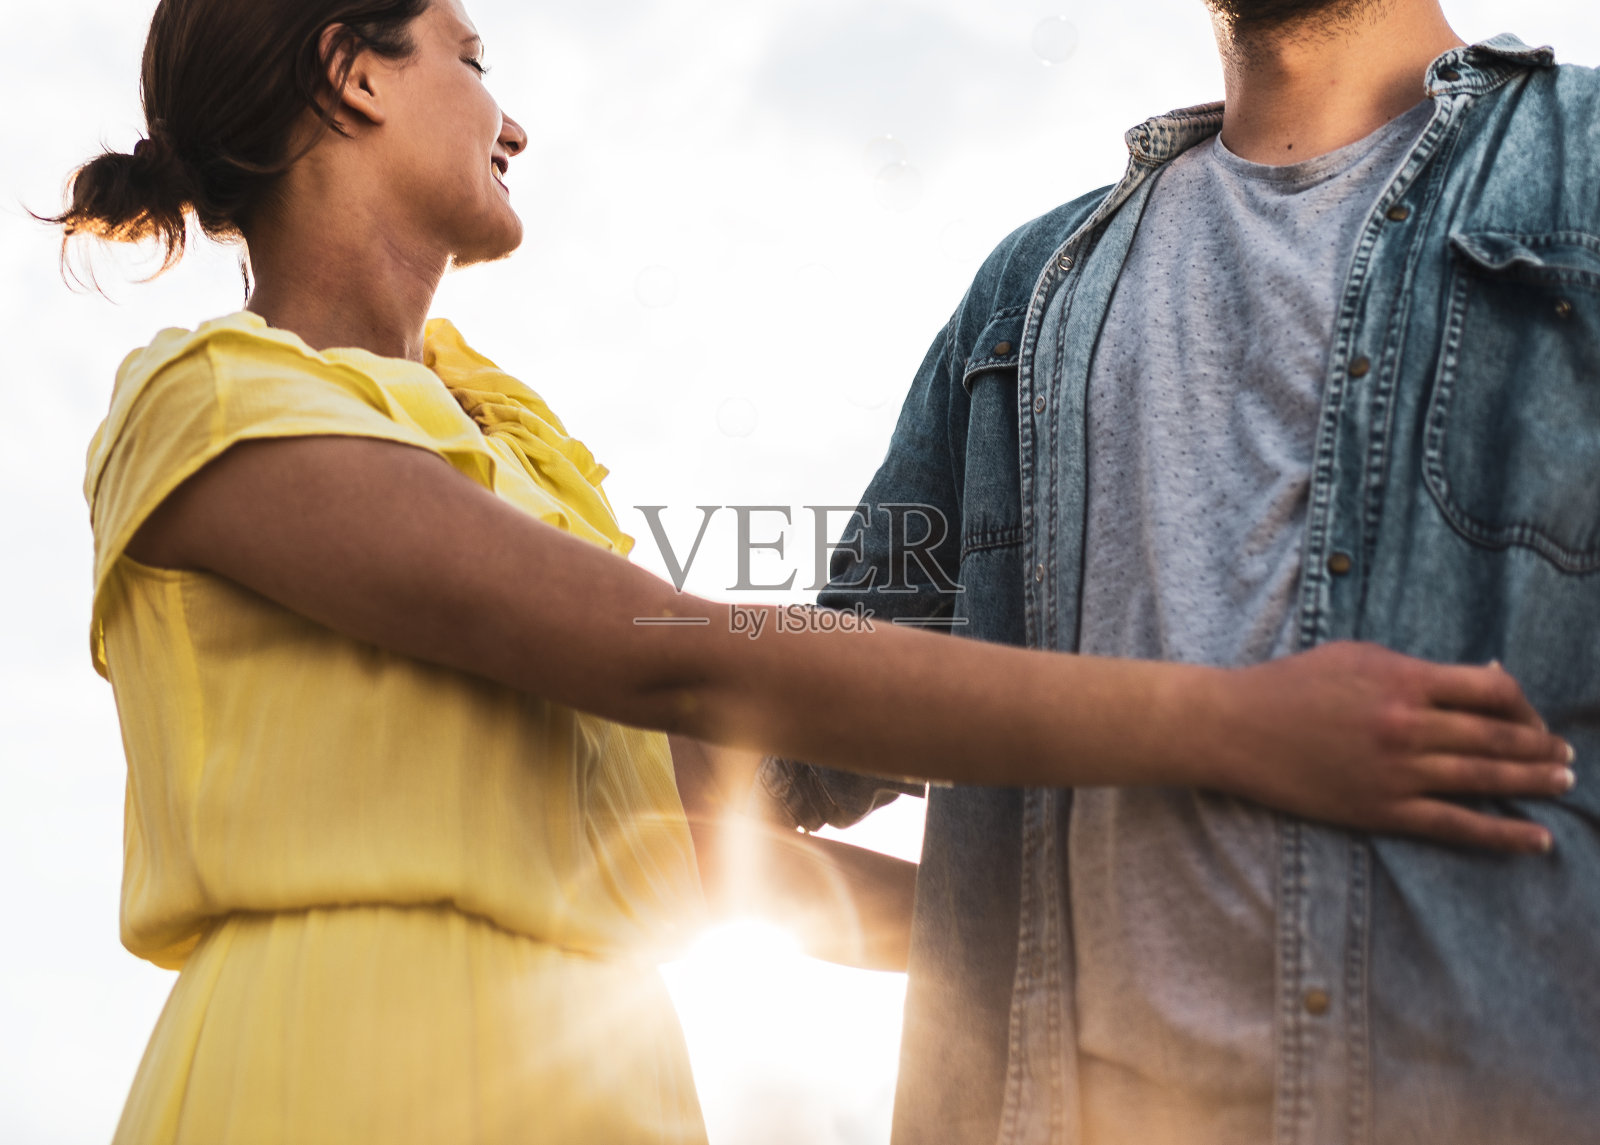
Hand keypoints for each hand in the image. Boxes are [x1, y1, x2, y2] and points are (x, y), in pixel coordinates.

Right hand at [1207, 643, 1572, 852]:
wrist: (1235, 727)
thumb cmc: (1291, 684)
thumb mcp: (1358, 656)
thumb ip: (1420, 668)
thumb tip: (1482, 678)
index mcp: (1405, 680)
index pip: (1493, 690)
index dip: (1523, 704)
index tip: (1531, 716)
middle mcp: (1409, 726)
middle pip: (1498, 736)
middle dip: (1540, 747)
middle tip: (1566, 756)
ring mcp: (1398, 772)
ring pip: (1486, 778)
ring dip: (1534, 782)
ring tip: (1563, 783)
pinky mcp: (1381, 809)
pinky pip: (1456, 825)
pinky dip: (1503, 834)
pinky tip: (1536, 839)